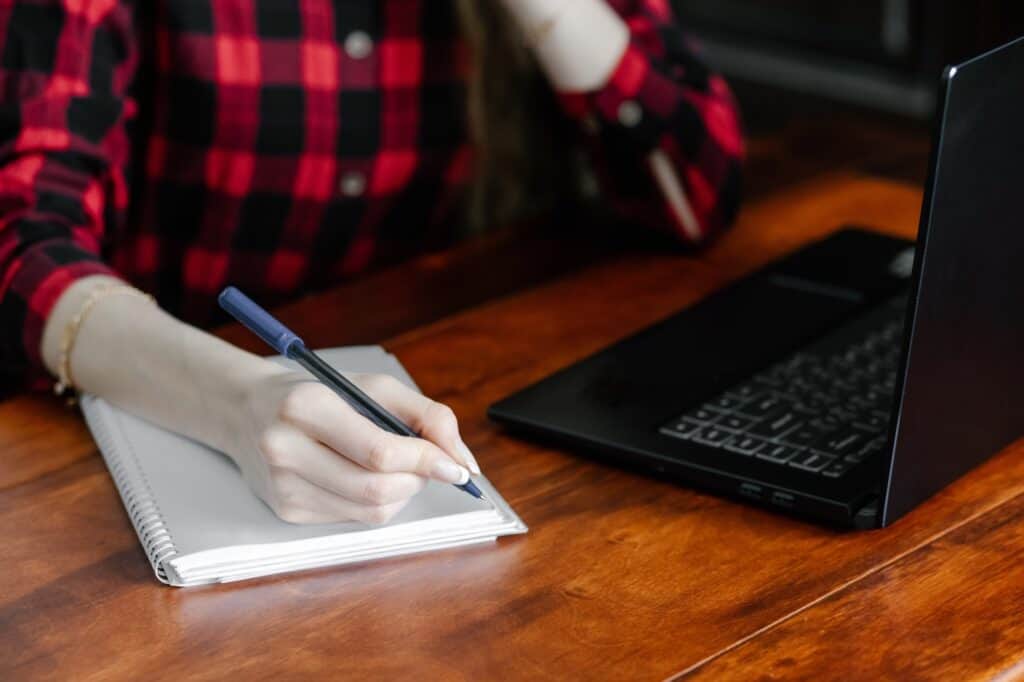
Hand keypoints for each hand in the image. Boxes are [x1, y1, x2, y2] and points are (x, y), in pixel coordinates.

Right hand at [231, 365, 480, 524]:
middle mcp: (286, 448)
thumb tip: (463, 461)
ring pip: (371, 510)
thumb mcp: (373, 386)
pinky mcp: (286, 510)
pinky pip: (353, 518)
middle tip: (430, 464)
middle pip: (377, 488)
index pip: (380, 451)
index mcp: (306, 406)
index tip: (458, 467)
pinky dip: (377, 501)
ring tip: (399, 468)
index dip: (428, 462)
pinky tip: (365, 477)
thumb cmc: (319, 393)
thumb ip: (427, 415)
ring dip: (403, 493)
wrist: (247, 410)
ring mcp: (283, 485)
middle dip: (419, 480)